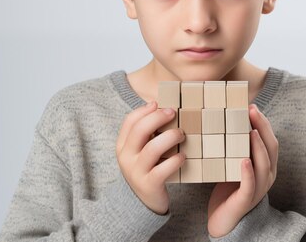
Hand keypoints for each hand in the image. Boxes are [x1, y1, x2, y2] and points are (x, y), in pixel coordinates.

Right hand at [116, 100, 185, 214]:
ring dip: (170, 137)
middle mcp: (126, 158)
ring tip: (181, 134)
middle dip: (158, 118)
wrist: (141, 202)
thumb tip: (163, 108)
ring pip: (152, 148)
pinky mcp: (149, 185)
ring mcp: (136, 172)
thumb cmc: (146, 169)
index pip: (129, 121)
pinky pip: (163, 169)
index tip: (159, 104)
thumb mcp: (140, 150)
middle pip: (140, 130)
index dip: (145, 110)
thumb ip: (147, 133)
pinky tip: (182, 156)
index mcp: (122, 146)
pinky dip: (175, 160)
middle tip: (173, 113)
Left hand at [207, 104, 278, 237]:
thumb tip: (226, 120)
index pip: (271, 140)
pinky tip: (244, 161)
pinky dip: (248, 172)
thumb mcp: (235, 163)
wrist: (224, 218)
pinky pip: (250, 184)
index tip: (252, 106)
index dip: (264, 122)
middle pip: (271, 148)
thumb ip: (237, 146)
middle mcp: (267, 175)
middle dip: (262, 127)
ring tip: (251, 131)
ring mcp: (259, 188)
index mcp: (266, 165)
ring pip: (263, 164)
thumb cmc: (229, 187)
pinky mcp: (246, 199)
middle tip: (251, 110)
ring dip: (258, 146)